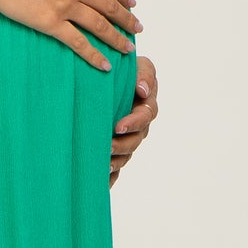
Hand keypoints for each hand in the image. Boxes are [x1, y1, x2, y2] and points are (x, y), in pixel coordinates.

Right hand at [0, 0, 141, 70]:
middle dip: (126, 19)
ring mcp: (66, 5)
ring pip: (99, 25)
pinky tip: (104, 65)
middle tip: (138, 29)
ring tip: (127, 48)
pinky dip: (93, 54)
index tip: (132, 3)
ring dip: (116, 38)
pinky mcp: (51, 23)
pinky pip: (77, 42)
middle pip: (109, 6)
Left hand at [109, 57, 157, 188]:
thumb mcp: (138, 65)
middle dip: (122, 145)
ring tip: (102, 166)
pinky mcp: (116, 149)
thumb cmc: (124, 69)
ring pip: (126, 155)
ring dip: (116, 162)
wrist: (104, 76)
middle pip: (135, 140)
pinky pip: (116, 167)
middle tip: (106, 147)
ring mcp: (128, 139)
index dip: (133, 123)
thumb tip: (143, 90)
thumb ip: (144, 74)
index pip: (145, 117)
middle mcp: (139, 126)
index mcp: (146, 106)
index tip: (118, 126)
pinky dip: (111, 176)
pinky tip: (101, 182)